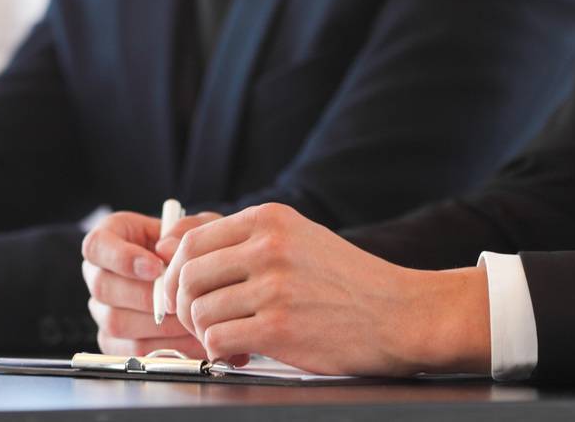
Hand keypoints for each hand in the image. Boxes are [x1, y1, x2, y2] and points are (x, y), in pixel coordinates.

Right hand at [82, 209, 220, 357]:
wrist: (198, 281)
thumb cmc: (190, 250)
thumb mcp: (194, 228)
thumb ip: (183, 230)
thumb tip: (166, 249)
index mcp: (107, 239)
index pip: (96, 246)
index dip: (121, 258)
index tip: (155, 266)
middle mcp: (97, 275)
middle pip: (102, 287)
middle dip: (145, 297)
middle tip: (178, 301)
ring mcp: (102, 310)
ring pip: (114, 322)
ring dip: (156, 325)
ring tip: (189, 321)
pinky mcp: (113, 342)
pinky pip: (128, 351)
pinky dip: (160, 349)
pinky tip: (186, 340)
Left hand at [166, 203, 490, 375]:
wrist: (404, 314)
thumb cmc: (348, 281)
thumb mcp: (296, 238)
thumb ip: (240, 240)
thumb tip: (171, 247)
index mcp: (268, 220)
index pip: (190, 240)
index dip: (172, 271)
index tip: (175, 291)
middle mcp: (267, 247)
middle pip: (186, 276)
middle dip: (182, 305)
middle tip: (198, 322)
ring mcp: (274, 287)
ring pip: (199, 310)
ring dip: (202, 332)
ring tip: (225, 339)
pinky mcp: (280, 328)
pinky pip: (219, 340)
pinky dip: (219, 352)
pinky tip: (239, 354)